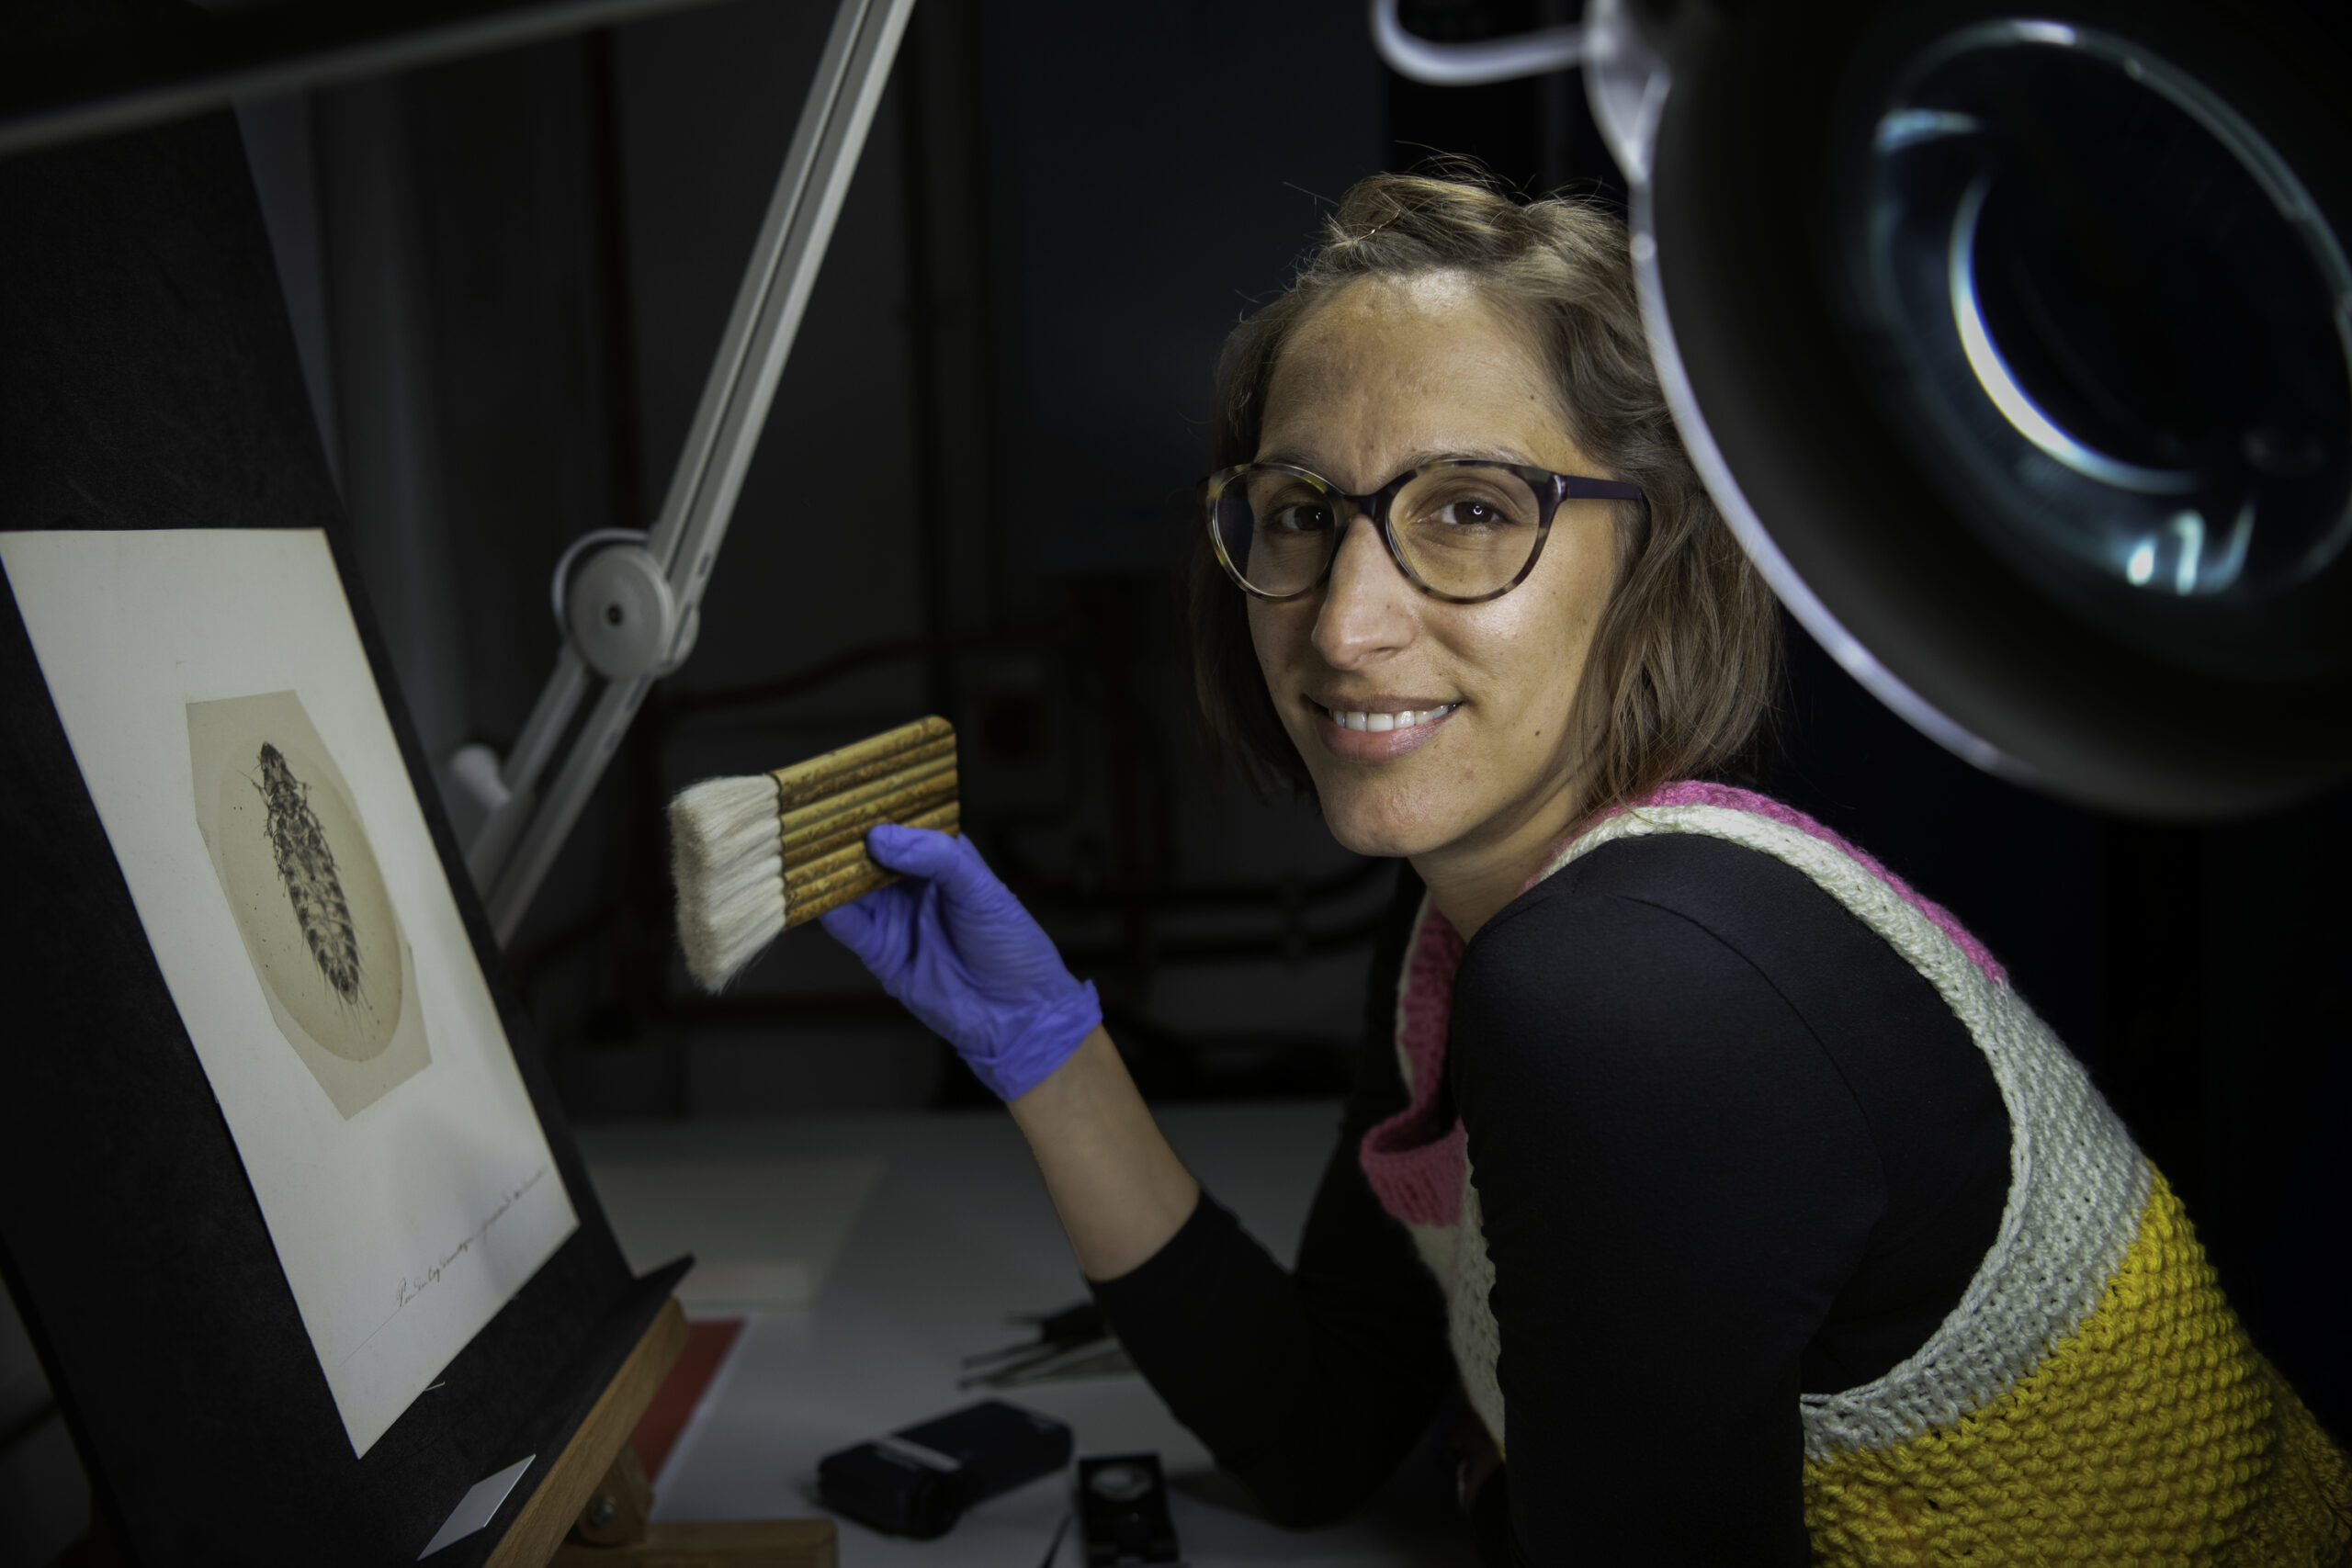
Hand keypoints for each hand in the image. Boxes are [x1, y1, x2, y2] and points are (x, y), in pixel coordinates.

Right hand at [818, 825, 1099, 1100]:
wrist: (1017, 1016)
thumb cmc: (1013, 947)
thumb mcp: (982, 891)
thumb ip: (937, 858)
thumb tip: (880, 837)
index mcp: (943, 859)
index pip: (903, 825)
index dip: (877, 808)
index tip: (846, 792)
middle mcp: (913, 884)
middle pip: (869, 854)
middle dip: (842, 838)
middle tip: (812, 817)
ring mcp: (895, 918)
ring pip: (851, 887)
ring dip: (828, 871)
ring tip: (801, 848)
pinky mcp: (881, 952)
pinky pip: (849, 926)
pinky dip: (827, 910)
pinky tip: (813, 892)